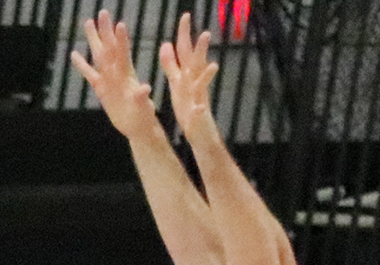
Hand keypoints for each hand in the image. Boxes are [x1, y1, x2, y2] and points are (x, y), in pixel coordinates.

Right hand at [71, 12, 158, 136]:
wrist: (137, 127)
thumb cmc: (143, 118)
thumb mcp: (142, 108)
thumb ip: (141, 98)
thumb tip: (145, 89)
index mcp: (127, 77)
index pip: (123, 55)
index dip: (121, 40)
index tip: (119, 24)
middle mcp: (117, 74)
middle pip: (109, 49)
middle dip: (105, 31)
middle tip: (102, 12)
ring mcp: (108, 80)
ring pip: (99, 56)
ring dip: (94, 39)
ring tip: (87, 22)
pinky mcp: (102, 89)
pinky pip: (90, 74)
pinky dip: (82, 65)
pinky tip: (74, 54)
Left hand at [158, 14, 219, 137]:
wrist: (200, 133)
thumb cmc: (188, 107)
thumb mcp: (177, 83)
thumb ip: (171, 64)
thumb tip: (165, 44)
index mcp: (187, 76)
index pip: (186, 51)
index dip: (185, 34)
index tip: (186, 16)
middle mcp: (195, 85)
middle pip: (197, 64)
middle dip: (201, 49)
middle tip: (206, 33)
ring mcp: (198, 100)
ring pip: (202, 86)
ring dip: (207, 76)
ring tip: (213, 66)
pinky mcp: (198, 118)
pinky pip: (198, 114)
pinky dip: (199, 110)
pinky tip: (200, 107)